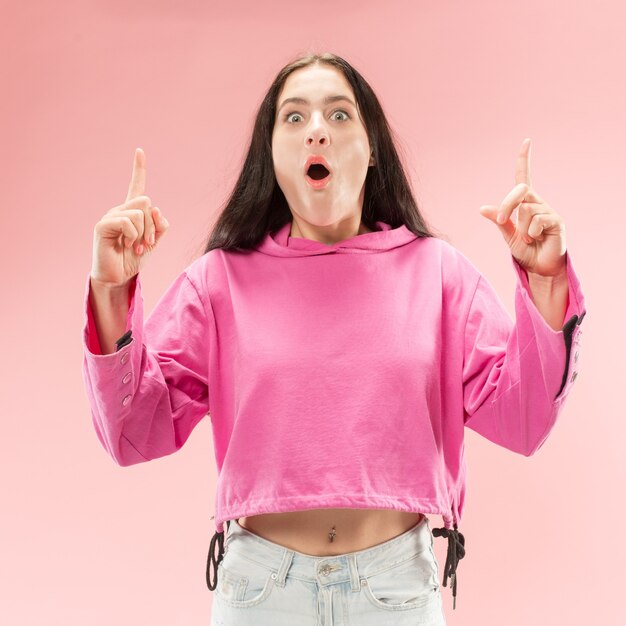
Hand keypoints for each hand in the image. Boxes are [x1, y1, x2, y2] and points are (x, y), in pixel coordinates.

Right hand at [90, 148, 169, 287]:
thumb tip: (157, 210)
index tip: (139, 151)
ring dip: (143, 233)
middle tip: (146, 244)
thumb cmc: (133, 259)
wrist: (117, 277)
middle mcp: (120, 210)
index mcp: (132, 212)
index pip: (136, 187)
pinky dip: (132, 235)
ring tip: (135, 247)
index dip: (138, 169)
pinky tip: (125, 245)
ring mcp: (110, 216)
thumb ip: (159, 226)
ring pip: (140, 212)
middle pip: (147, 203)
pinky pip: (128, 221)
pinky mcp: (103, 225)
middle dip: (152, 226)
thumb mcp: (153, 242)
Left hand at [479, 138, 566, 277]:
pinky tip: (536, 240)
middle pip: (520, 191)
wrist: (540, 268)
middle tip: (503, 221)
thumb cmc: (526, 251)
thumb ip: (500, 221)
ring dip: (522, 229)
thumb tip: (483, 208)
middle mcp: (537, 203)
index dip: (524, 160)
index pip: (524, 177)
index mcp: (525, 203)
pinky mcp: (557, 221)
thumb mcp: (508, 235)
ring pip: (525, 211)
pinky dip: (530, 233)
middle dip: (507, 205)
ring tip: (528, 240)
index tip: (527, 141)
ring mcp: (548, 211)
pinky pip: (537, 221)